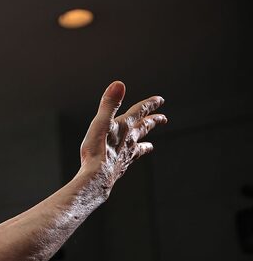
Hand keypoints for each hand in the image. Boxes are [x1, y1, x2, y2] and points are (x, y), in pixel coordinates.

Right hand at [79, 81, 166, 195]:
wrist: (97, 176)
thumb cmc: (97, 150)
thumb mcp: (100, 122)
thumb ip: (109, 103)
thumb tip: (119, 84)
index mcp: (124, 127)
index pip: (140, 112)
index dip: (149, 104)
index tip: (159, 100)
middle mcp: (128, 140)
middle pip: (143, 128)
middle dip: (153, 122)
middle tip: (162, 119)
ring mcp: (126, 155)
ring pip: (139, 146)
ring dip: (145, 144)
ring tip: (150, 146)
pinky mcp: (120, 167)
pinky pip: (130, 160)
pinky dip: (133, 159)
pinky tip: (131, 161)